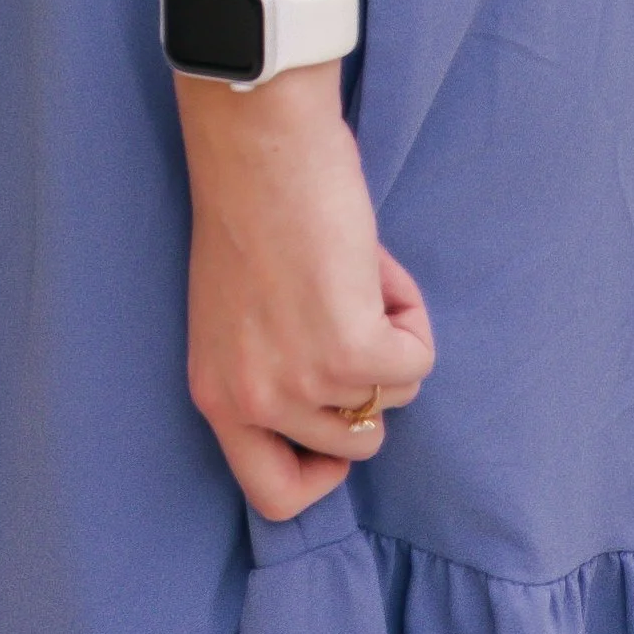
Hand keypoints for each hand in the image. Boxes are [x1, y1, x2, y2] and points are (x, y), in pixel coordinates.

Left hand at [179, 66, 434, 518]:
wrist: (257, 139)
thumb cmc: (251, 203)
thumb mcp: (239, 314)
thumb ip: (273, 367)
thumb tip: (347, 404)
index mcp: (215, 394)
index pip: (271, 494)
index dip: (319, 471)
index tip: (340, 420)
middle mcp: (253, 401)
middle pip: (353, 447)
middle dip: (367, 380)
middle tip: (348, 306)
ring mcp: (302, 383)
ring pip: (391, 402)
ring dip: (390, 338)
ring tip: (355, 273)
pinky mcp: (351, 351)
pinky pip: (417, 360)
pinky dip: (410, 310)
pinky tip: (370, 261)